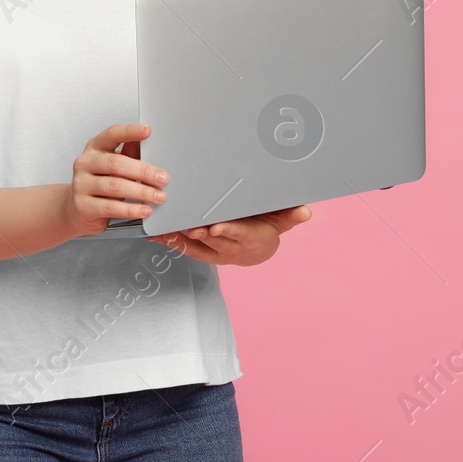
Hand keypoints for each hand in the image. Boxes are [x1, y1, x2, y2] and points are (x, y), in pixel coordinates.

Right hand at [61, 123, 169, 237]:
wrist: (77, 210)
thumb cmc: (100, 185)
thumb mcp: (114, 167)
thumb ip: (129, 154)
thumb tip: (148, 144)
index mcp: (95, 147)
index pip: (112, 134)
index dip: (129, 131)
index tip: (147, 131)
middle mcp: (85, 163)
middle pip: (116, 163)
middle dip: (143, 171)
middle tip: (162, 178)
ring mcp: (81, 184)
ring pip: (115, 186)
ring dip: (141, 192)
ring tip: (158, 196)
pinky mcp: (83, 205)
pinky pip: (111, 207)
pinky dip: (131, 209)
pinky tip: (144, 210)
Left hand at [147, 205, 312, 265]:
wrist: (257, 250)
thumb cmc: (268, 227)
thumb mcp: (281, 221)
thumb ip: (291, 215)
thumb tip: (306, 211)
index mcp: (249, 238)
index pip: (238, 234)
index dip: (227, 231)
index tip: (216, 227)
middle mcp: (231, 248)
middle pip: (213, 241)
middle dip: (200, 233)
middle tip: (188, 226)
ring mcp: (215, 251)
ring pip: (195, 246)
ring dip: (180, 238)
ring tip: (165, 230)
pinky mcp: (203, 251)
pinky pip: (184, 247)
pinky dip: (170, 241)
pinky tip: (156, 234)